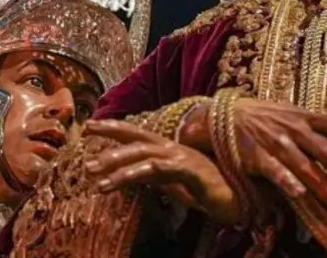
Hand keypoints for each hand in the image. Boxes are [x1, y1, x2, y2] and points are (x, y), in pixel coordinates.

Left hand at [83, 120, 242, 225]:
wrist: (241, 199)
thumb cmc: (210, 189)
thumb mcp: (175, 183)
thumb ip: (156, 176)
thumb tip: (133, 174)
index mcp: (169, 149)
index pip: (136, 134)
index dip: (113, 128)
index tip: (88, 127)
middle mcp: (174, 149)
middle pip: (137, 139)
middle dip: (110, 142)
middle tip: (85, 153)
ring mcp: (183, 158)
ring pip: (145, 156)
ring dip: (119, 167)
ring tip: (97, 180)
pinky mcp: (192, 172)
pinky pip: (162, 170)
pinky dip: (141, 173)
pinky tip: (125, 179)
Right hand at [179, 97, 326, 218]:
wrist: (221, 116)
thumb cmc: (263, 118)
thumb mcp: (292, 115)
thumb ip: (317, 128)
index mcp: (305, 117)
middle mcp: (294, 129)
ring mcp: (276, 142)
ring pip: (308, 168)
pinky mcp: (257, 156)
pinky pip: (276, 171)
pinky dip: (288, 182)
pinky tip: (300, 194)